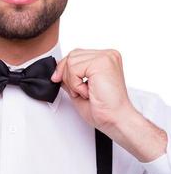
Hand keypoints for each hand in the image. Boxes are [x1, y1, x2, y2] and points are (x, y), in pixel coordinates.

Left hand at [51, 49, 166, 161]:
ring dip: (72, 81)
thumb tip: (57, 71)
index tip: (57, 79)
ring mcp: (106, 57)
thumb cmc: (104, 109)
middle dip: (66, 75)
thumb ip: (69, 78)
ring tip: (86, 92)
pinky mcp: (101, 63)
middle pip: (72, 55)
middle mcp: (107, 56)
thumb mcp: (79, 89)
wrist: (116, 119)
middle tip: (77, 91)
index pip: (76, 55)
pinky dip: (76, 84)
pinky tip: (88, 91)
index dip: (64, 68)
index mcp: (105, 60)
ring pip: (71, 61)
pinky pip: (74, 68)